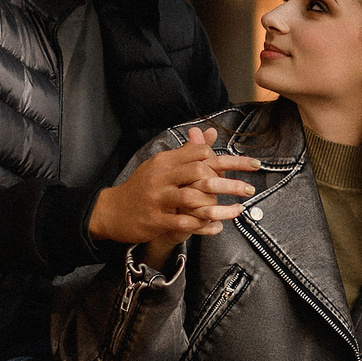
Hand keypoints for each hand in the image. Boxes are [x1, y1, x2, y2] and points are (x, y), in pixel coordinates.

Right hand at [87, 125, 258, 263]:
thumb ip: (188, 151)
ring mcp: (157, 199)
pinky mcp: (155, 220)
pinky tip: (218, 228)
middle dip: (229, 182)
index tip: (249, 165)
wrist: (111, 211)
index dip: (227, 159)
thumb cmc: (142, 187)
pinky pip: (184, 224)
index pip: (200, 154)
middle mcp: (161, 177)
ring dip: (219, 207)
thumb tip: (209, 132)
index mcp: (164, 161)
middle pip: (200, 173)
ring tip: (239, 210)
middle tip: (250, 188)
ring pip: (193, 199)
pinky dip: (204, 227)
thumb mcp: (162, 165)